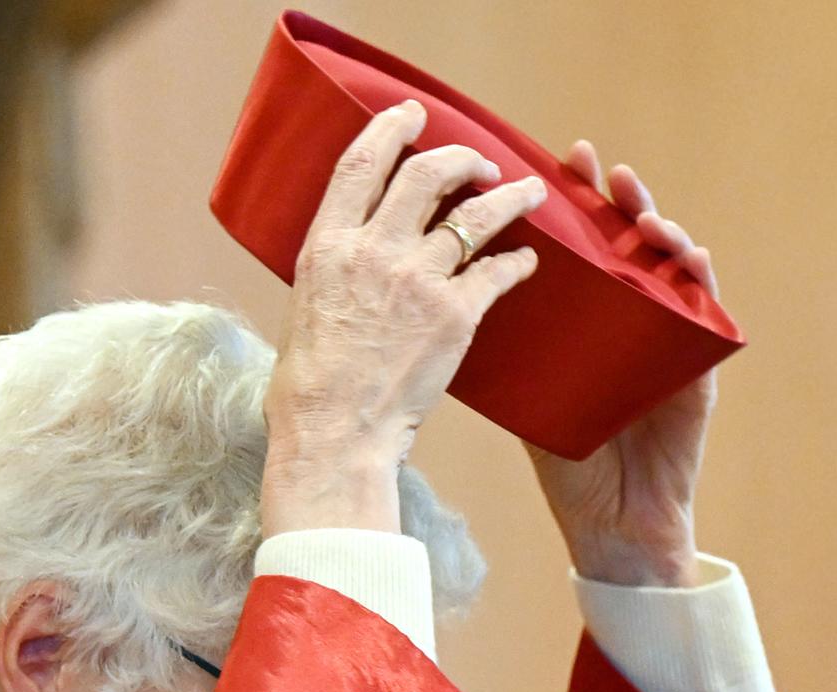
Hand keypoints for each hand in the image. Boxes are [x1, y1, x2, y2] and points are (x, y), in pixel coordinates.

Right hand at [261, 102, 545, 535]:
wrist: (335, 433)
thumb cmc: (309, 386)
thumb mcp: (306, 306)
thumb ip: (335, 267)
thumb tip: (353, 252)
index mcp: (329, 244)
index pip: (362, 163)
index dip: (391, 128)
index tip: (414, 115)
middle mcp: (374, 249)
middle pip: (427, 174)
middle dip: (461, 157)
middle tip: (481, 162)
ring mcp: (418, 278)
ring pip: (476, 215)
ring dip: (509, 197)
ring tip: (530, 193)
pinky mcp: (456, 314)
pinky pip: (497, 272)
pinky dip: (517, 261)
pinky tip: (527, 260)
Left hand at [526, 143, 715, 587]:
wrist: (615, 528)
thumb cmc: (571, 466)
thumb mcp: (532, 396)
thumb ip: (507, 349)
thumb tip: (443, 302)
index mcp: (588, 321)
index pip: (583, 248)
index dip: (573, 204)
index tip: (554, 163)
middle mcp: (630, 319)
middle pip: (629, 244)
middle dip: (616, 200)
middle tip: (597, 167)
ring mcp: (668, 337)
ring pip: (672, 266)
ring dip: (661, 230)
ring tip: (641, 211)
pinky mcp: (699, 367)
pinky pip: (706, 311)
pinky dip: (701, 279)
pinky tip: (691, 256)